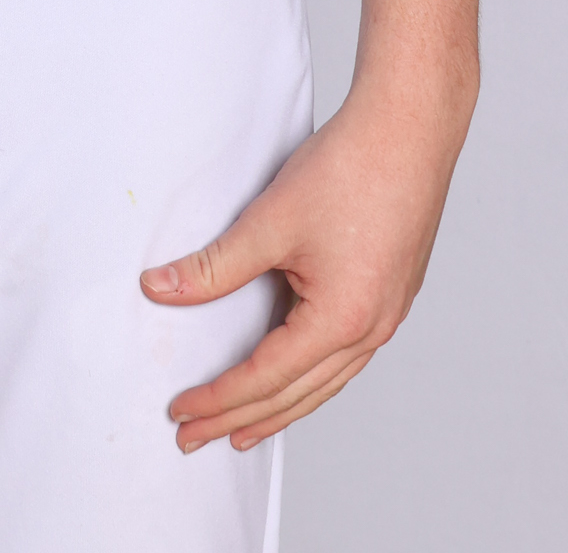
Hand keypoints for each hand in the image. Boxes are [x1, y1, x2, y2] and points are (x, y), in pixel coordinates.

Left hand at [139, 82, 467, 450]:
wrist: (410, 128)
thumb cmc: (348, 169)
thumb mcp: (269, 221)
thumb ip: (213, 266)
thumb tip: (157, 290)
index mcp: (341, 320)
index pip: (265, 378)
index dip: (218, 397)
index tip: (181, 412)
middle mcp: (371, 329)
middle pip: (296, 395)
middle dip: (241, 419)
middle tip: (194, 438)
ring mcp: (387, 315)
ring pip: (325, 382)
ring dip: (280, 407)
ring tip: (242, 427)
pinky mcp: (392, 294)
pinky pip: (345, 357)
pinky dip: (311, 377)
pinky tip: (295, 375)